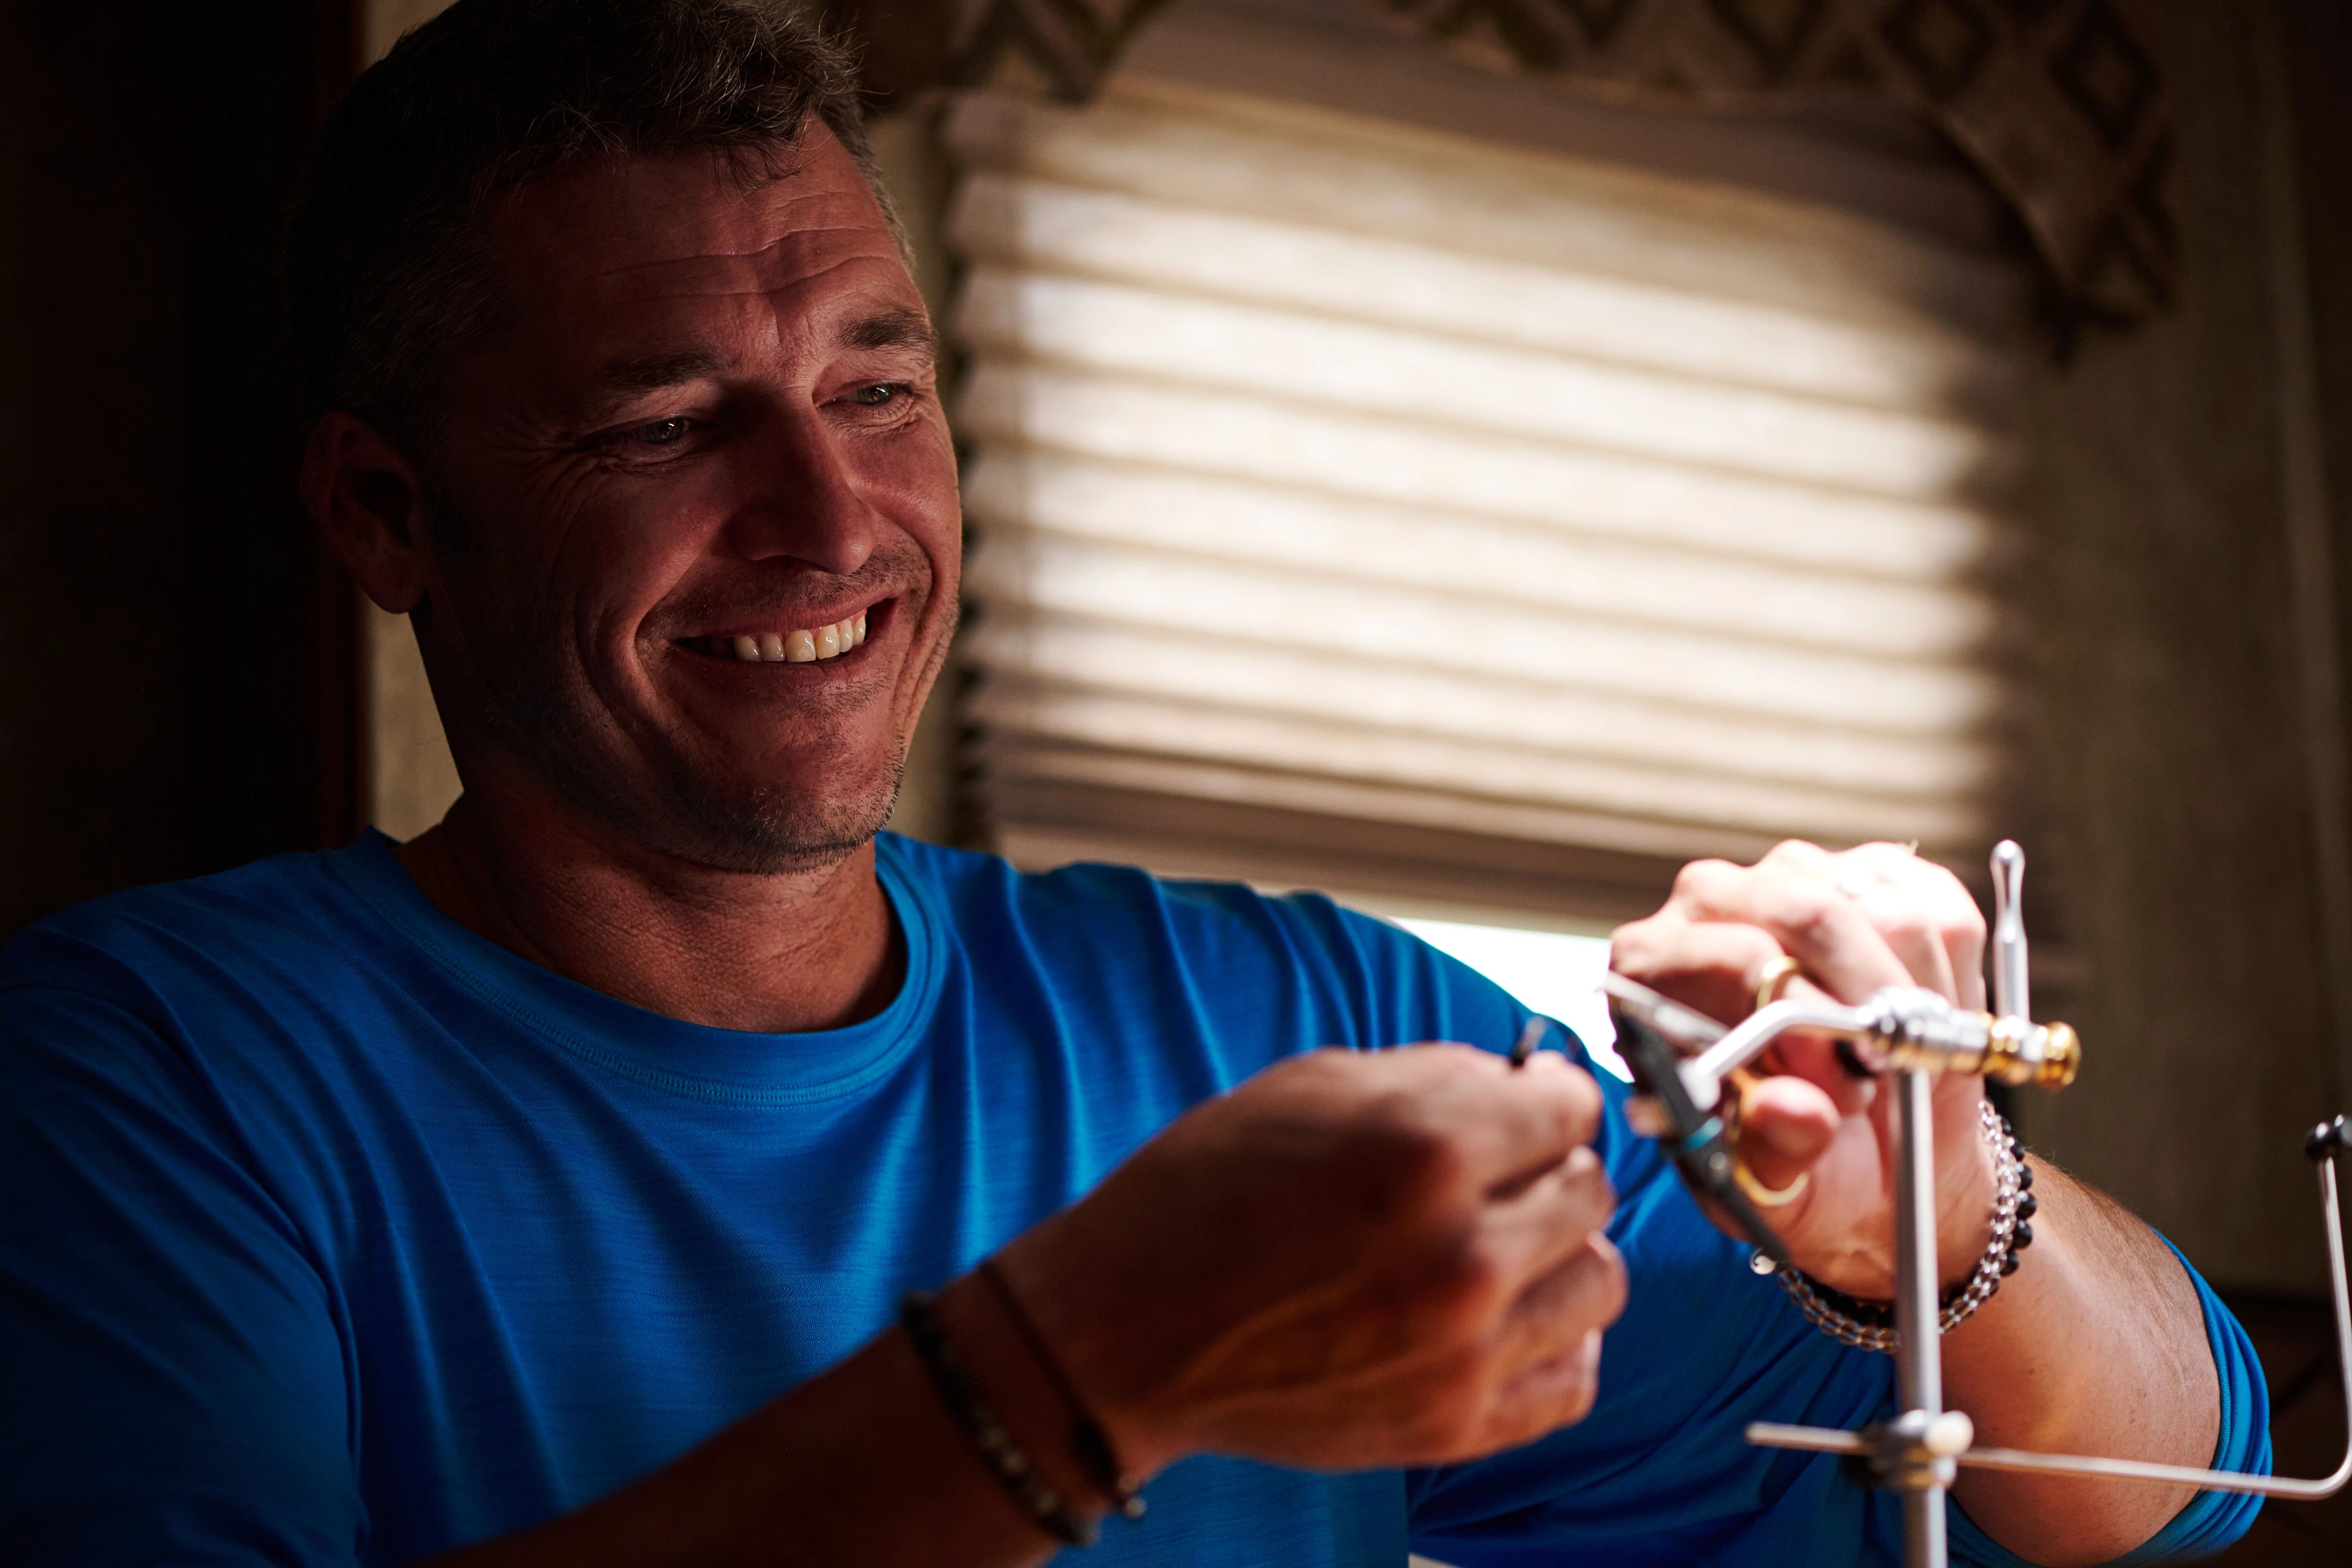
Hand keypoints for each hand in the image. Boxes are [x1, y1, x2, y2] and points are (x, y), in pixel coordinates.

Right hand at [993, 1045, 1624, 1476]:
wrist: (1127, 1332)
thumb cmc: (1204, 1197)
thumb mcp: (1309, 1087)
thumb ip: (1432, 1076)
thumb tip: (1516, 1082)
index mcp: (1426, 1150)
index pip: (1570, 1108)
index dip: (1547, 1096)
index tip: (1528, 1104)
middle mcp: (1462, 1252)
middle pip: (1591, 1190)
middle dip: (1546, 1169)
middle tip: (1493, 1175)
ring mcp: (1465, 1349)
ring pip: (1601, 1282)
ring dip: (1559, 1254)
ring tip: (1498, 1248)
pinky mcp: (1455, 1424)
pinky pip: (1574, 1379)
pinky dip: (1554, 1342)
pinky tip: (1505, 1317)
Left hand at [1610, 841, 1999, 1294]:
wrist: (1864, 1145)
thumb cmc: (1791, 1155)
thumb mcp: (1771, 1181)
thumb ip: (1774, 1147)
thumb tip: (1790, 1109)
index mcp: (1654, 967)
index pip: (1734, 955)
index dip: (1799, 1019)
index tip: (1839, 1089)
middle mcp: (1710, 901)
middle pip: (1804, 907)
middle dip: (1865, 998)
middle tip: (1884, 1071)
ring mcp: (1792, 873)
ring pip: (1886, 912)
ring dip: (1914, 1001)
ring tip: (1890, 1060)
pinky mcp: (1873, 870)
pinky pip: (1939, 909)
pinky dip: (1952, 978)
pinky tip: (1919, 1019)